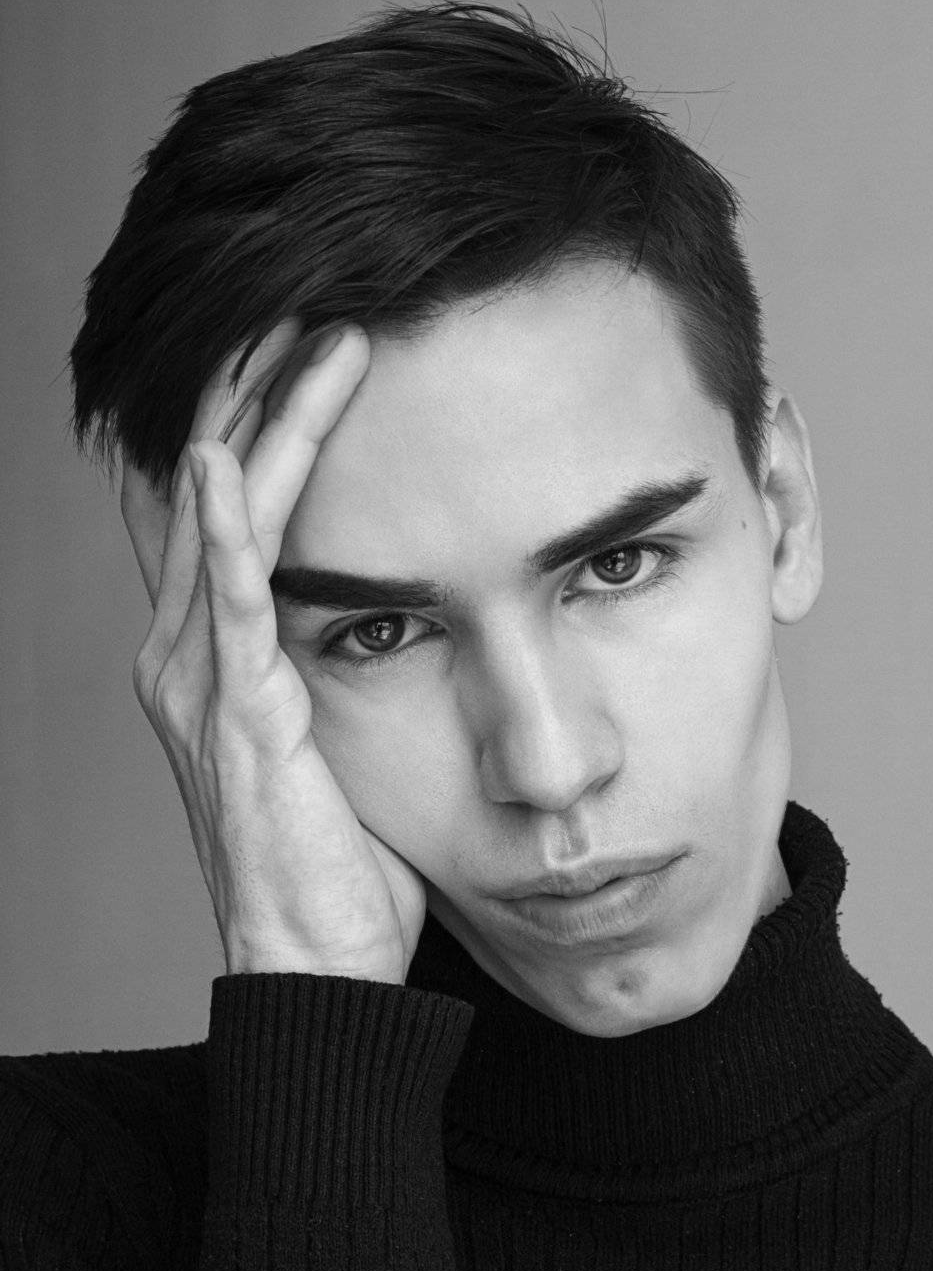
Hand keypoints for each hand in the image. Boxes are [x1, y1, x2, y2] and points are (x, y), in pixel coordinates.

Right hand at [121, 323, 426, 983]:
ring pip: (226, 517)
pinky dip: (224, 522)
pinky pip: (228, 598)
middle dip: (262, 390)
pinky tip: (223, 452)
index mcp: (215, 654)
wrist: (316, 966)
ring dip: (266, 423)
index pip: (229, 504)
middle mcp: (188, 653)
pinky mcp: (237, 713)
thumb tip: (404, 605)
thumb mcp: (341, 737)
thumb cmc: (340, 858)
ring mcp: (202, 680)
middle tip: (318, 304)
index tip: (313, 343)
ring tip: (319, 338)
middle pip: (216, 485)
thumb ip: (347, 661)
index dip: (260, 417)